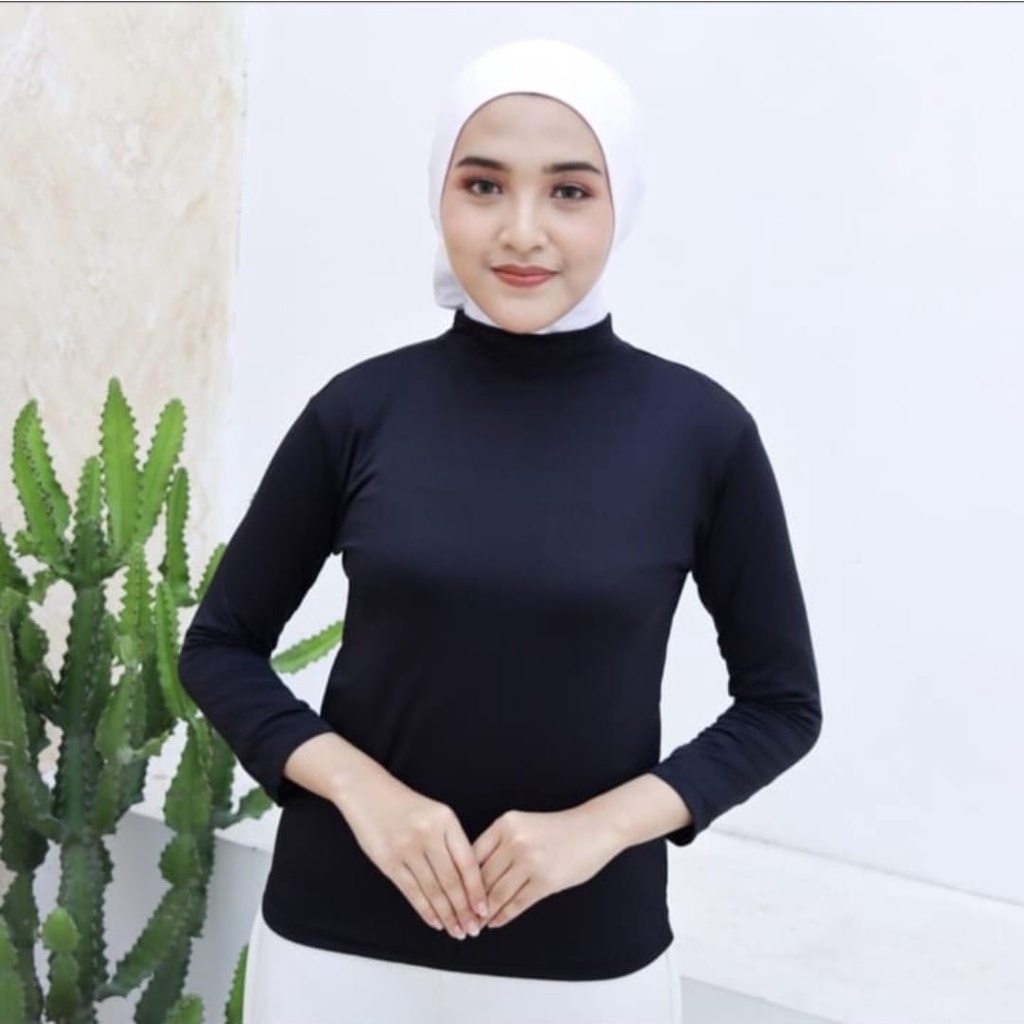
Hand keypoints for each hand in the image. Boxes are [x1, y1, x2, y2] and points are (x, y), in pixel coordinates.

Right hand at [336, 772, 488, 940]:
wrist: (366, 791)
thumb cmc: (405, 805)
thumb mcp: (435, 814)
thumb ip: (451, 841)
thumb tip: (469, 881)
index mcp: (445, 820)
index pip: (467, 862)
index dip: (476, 889)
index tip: (484, 909)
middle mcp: (428, 834)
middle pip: (451, 880)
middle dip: (464, 909)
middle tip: (473, 929)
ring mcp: (407, 848)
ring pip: (432, 890)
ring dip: (446, 915)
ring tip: (456, 931)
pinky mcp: (389, 861)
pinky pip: (411, 891)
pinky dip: (425, 910)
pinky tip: (435, 922)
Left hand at [471, 807, 621, 929]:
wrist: (594, 828)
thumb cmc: (558, 829)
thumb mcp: (523, 825)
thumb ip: (500, 845)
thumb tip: (475, 875)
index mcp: (505, 824)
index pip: (473, 855)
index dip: (461, 878)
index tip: (452, 894)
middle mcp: (515, 841)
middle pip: (482, 876)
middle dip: (469, 900)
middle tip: (459, 915)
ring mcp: (530, 862)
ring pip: (497, 893)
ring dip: (484, 912)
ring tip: (476, 923)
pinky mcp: (545, 881)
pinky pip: (518, 903)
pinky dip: (504, 916)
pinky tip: (496, 923)